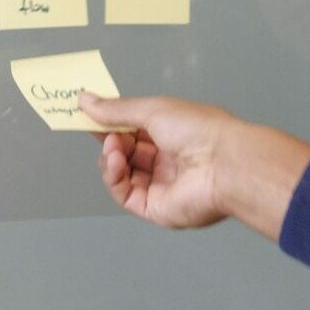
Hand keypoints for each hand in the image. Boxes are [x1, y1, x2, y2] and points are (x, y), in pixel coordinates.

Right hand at [80, 93, 309, 237]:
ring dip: (110, 158)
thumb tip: (84, 101)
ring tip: (113, 146)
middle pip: (126, 152)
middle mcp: (167, 160)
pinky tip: (114, 162)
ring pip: (121, 174)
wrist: (225, 164)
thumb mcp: (153, 110)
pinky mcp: (155, 208)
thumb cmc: (199, 131)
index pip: (134, 129)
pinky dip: (113, 178)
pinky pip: (124, 194)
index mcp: (172, 133)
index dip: (112, 123)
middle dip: (110, 140)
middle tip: (100, 131)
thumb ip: (116, 110)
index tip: (89, 114)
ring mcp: (161, 185)